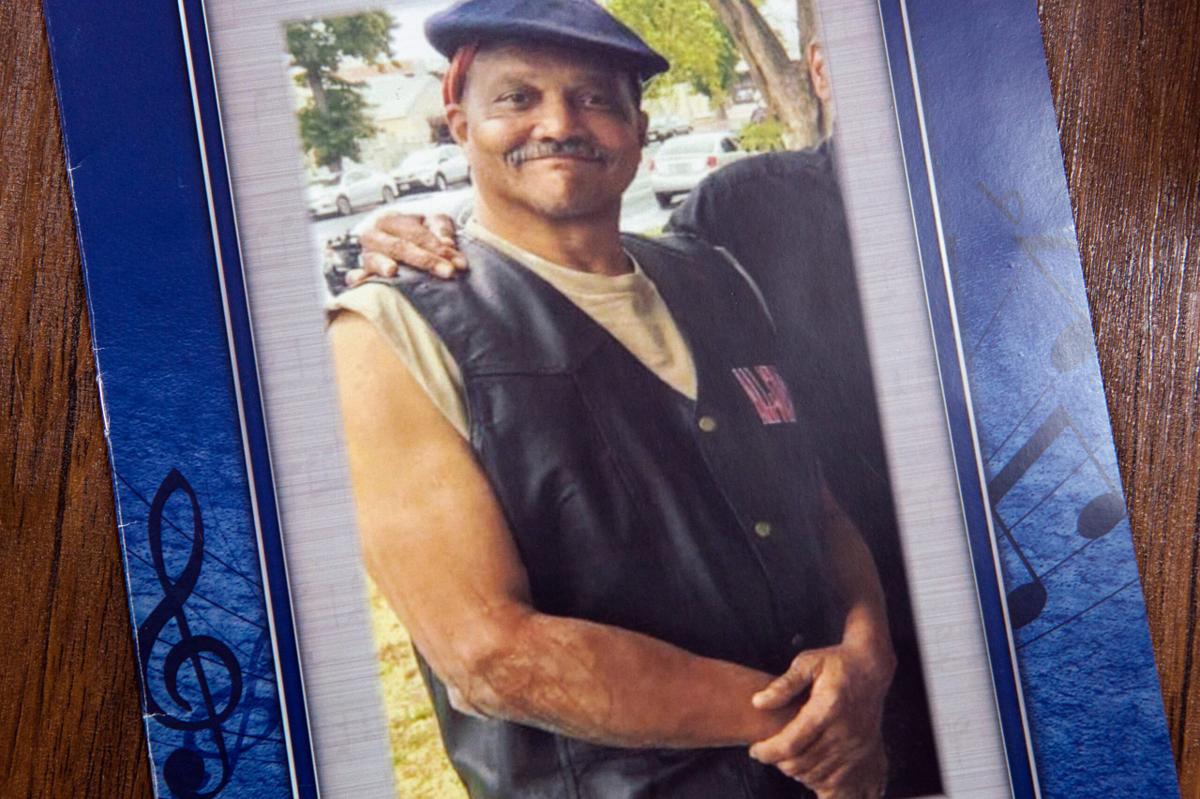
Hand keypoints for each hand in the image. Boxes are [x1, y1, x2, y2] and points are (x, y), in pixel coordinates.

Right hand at [346, 212, 465, 285]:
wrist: (397, 243)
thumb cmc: (416, 235)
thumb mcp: (432, 224)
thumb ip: (441, 229)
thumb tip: (446, 243)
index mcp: (390, 220)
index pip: (415, 233)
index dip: (438, 247)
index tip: (458, 263)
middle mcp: (374, 236)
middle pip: (399, 246)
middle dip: (425, 260)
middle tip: (448, 272)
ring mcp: (365, 256)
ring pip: (374, 259)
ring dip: (384, 266)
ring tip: (392, 271)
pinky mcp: (360, 275)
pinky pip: (355, 276)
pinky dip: (357, 279)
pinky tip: (361, 282)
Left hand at [748, 641, 893, 797]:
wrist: (871, 668)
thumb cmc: (837, 663)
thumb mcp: (807, 662)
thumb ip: (783, 685)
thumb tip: (758, 702)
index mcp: (827, 709)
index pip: (791, 743)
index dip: (768, 751)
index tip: (756, 750)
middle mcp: (844, 732)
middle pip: (802, 764)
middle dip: (779, 762)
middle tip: (769, 751)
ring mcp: (856, 747)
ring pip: (817, 776)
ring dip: (797, 772)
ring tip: (787, 757)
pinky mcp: (864, 755)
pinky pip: (839, 783)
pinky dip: (820, 783)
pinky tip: (810, 771)